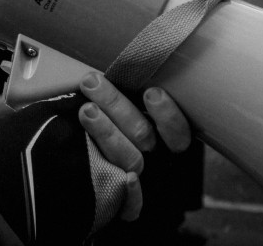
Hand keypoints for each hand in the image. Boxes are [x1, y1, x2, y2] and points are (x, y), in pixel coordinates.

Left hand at [79, 73, 189, 221]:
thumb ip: (128, 90)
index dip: (167, 115)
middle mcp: (153, 159)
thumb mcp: (125, 107)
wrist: (96, 180)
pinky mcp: (123, 204)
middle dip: (116, 105)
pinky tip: (126, 180)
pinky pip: (133, 207)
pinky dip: (132, 194)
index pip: (177, 131)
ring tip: (86, 110)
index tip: (151, 93)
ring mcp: (137, 180)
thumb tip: (116, 54)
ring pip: (130, 159)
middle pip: (142, 135)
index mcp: (162, 138)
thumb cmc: (112, 126)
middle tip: (92, 82)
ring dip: (106, 132)